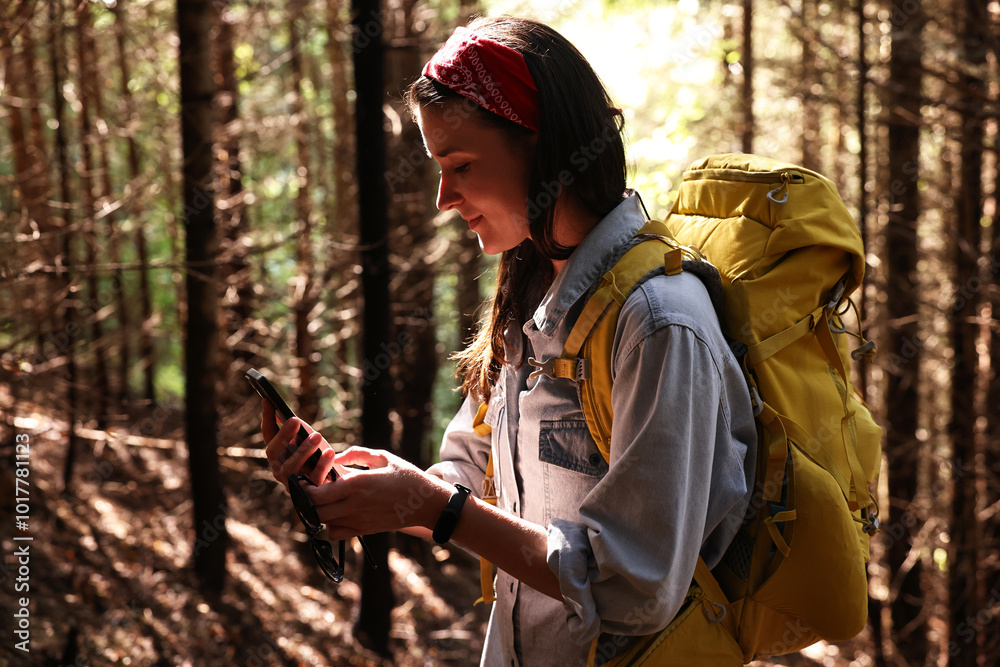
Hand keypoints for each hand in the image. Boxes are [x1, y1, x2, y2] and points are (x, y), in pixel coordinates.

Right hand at [261, 399, 338, 487]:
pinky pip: (314, 479)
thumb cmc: (321, 459)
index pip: (268, 435)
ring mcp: (292, 484)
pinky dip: (322, 465)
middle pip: (273, 452)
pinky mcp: (308, 495)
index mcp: (278, 455)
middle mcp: (280, 470)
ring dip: (303, 450)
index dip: (267, 418)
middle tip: (295, 420)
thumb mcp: (310, 441)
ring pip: (291, 468)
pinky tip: (330, 452)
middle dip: (283, 435)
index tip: (268, 400)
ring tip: (317, 436)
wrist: (341, 484)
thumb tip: (285, 414)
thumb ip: (299, 430)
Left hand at [303, 447, 452, 539]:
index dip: (304, 487)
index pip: (316, 492)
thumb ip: (356, 454)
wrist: (425, 502)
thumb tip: (335, 457)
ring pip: (322, 522)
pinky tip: (335, 513)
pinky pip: (335, 533)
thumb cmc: (405, 476)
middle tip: (310, 489)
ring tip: (323, 500)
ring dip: (317, 512)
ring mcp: (358, 520)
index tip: (304, 479)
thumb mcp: (383, 457)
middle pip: (315, 509)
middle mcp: (354, 504)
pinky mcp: (363, 530)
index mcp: (357, 483)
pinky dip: (329, 525)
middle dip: (307, 500)